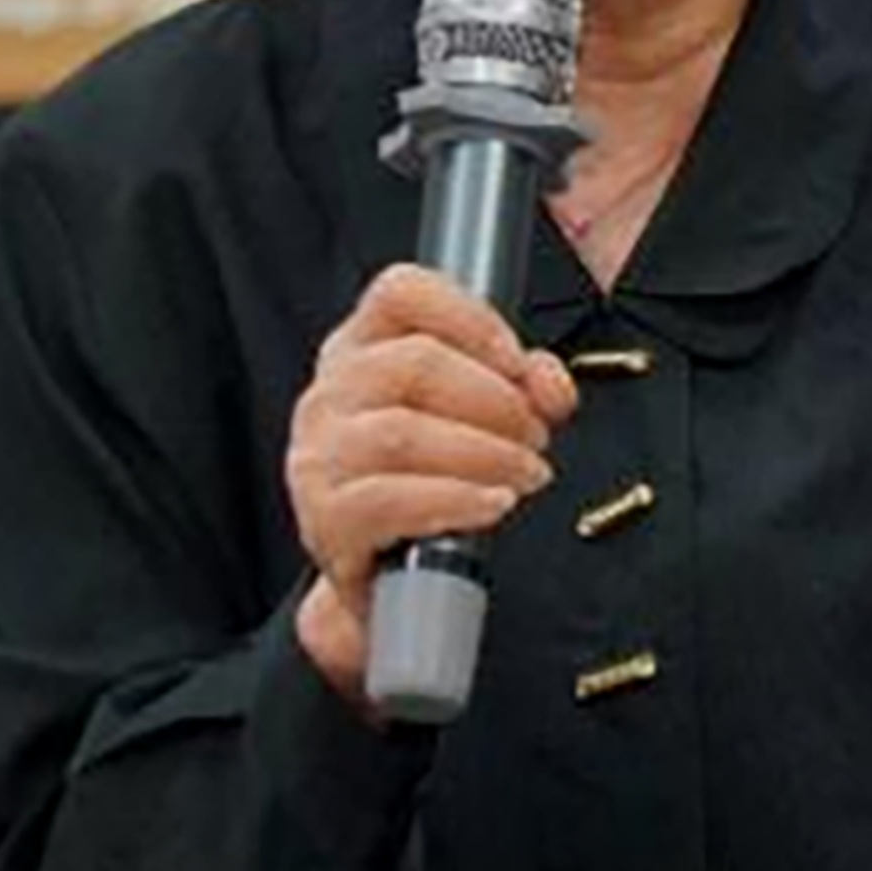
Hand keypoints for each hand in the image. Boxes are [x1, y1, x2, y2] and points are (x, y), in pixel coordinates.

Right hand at [286, 264, 577, 704]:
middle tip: (536, 437)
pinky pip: (389, 499)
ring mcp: (320, 455)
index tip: (518, 362)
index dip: (470, 316)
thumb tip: (551, 387)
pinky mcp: (325, 518)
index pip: (400, 291)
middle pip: (414, 362)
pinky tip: (493, 505)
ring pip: (404, 431)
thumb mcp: (481, 420)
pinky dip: (454, 500)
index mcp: (363, 348)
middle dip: (496, 400)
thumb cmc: (433, 481)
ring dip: (485, 453)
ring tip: (527, 475)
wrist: (391, 578)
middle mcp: (331, 392)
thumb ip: (524, 387)